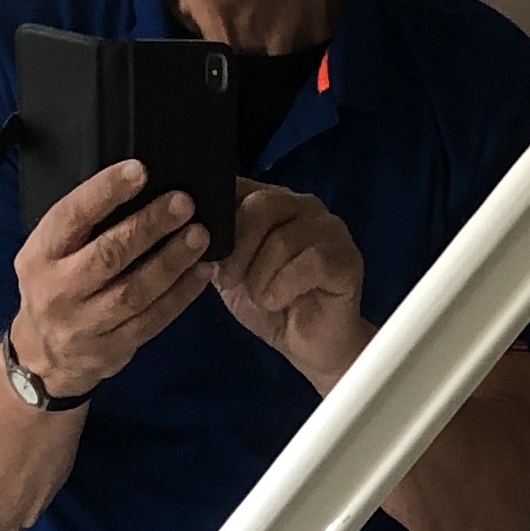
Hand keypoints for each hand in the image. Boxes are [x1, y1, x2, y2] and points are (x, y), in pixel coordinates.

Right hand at [11, 161, 210, 397]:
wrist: (43, 357)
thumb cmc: (53, 286)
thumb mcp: (48, 252)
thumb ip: (81, 225)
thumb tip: (135, 185)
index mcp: (40, 255)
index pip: (72, 216)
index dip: (105, 191)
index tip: (139, 170)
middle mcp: (59, 289)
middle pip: (109, 254)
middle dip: (149, 225)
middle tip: (184, 203)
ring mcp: (86, 323)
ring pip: (135, 290)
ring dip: (171, 260)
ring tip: (200, 235)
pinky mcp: (113, 347)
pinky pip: (152, 320)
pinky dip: (180, 295)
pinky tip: (201, 272)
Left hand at [211, 180, 369, 394]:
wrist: (308, 346)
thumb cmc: (270, 304)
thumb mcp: (227, 272)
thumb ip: (213, 244)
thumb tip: (184, 227)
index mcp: (270, 201)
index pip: (238, 185)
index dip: (216, 214)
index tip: (202, 247)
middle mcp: (301, 205)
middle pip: (259, 205)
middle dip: (237, 249)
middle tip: (228, 280)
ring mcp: (328, 227)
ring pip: (282, 239)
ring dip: (260, 277)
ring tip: (260, 298)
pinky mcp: (346, 256)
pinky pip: (310, 262)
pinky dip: (284, 287)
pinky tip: (279, 302)